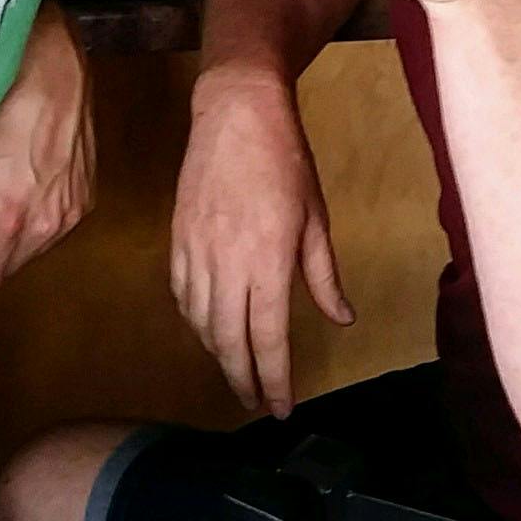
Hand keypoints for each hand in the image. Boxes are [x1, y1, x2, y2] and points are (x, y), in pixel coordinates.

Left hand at [0, 10, 92, 305]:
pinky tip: (21, 183)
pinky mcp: (89, 195)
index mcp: (8, 218)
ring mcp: (73, 211)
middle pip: (6, 270)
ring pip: (32, 249)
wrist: (51, 54)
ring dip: (11, 238)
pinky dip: (36, 218)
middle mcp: (46, 225)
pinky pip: (55, 227)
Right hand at [171, 69, 352, 416]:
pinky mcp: (178, 239)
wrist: (236, 114)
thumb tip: (342, 318)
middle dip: (243, 378)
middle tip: (255, 402)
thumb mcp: (316, 219)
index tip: (280, 407)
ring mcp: (197, 252)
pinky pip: (182, 295)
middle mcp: (227, 265)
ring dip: (218, 354)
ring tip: (236, 370)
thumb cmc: (286, 161)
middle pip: (229, 341)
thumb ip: (324, 276)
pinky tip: (208, 328)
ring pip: (201, 323)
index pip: (269, 339)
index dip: (274, 380)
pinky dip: (195, 321)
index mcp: (268, 262)